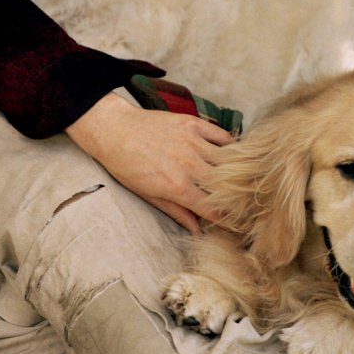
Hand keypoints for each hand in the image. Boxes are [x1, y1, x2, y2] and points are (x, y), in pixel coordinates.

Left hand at [66, 91, 234, 233]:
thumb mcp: (147, 195)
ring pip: (230, 160)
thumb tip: (196, 230)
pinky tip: (230, 155)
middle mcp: (190, 165)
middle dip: (236, 199)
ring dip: (237, 172)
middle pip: (227, 186)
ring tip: (239, 180)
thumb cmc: (125, 165)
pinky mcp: (194, 124)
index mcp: (177, 186)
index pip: (212, 209)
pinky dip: (231, 146)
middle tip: (241, 204)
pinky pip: (224, 136)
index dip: (226, 220)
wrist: (113, 130)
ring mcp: (193, 142)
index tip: (235, 225)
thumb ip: (176, 212)